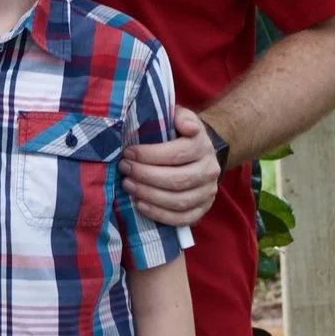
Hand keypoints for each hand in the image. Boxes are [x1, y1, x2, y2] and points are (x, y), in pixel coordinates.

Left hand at [122, 108, 221, 229]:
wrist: (198, 153)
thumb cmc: (179, 134)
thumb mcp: (180, 117)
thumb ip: (181, 116)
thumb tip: (187, 127)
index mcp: (202, 146)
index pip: (177, 153)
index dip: (149, 155)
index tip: (128, 153)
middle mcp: (209, 171)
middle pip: (176, 179)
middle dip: (145, 176)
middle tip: (124, 169)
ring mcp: (208, 193)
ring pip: (178, 201)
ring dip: (149, 195)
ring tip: (128, 186)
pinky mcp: (202, 209)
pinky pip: (183, 219)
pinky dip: (159, 214)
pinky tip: (140, 205)